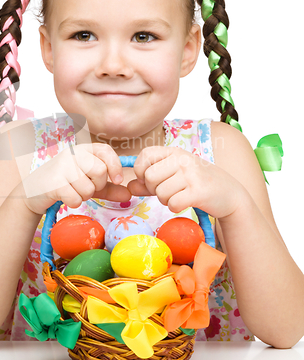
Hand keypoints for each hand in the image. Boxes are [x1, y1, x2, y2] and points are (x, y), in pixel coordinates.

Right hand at [21, 143, 130, 214]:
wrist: (34, 192)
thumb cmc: (65, 185)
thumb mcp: (90, 184)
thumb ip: (109, 188)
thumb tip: (129, 195)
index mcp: (83, 149)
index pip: (105, 150)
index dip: (115, 165)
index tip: (117, 180)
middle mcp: (72, 153)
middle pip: (100, 171)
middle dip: (97, 185)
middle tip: (86, 186)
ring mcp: (62, 166)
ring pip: (89, 188)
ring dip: (84, 196)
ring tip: (72, 190)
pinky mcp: (54, 182)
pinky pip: (76, 198)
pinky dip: (74, 202)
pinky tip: (64, 196)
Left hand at [126, 146, 244, 219]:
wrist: (230, 194)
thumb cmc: (198, 184)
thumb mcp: (173, 177)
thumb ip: (149, 183)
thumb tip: (129, 187)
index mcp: (174, 152)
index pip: (144, 155)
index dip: (141, 171)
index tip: (149, 180)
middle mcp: (183, 159)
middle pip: (149, 177)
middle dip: (154, 190)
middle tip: (168, 192)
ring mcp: (192, 174)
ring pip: (160, 192)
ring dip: (166, 200)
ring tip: (179, 196)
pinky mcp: (199, 191)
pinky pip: (173, 203)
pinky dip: (175, 207)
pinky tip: (186, 203)